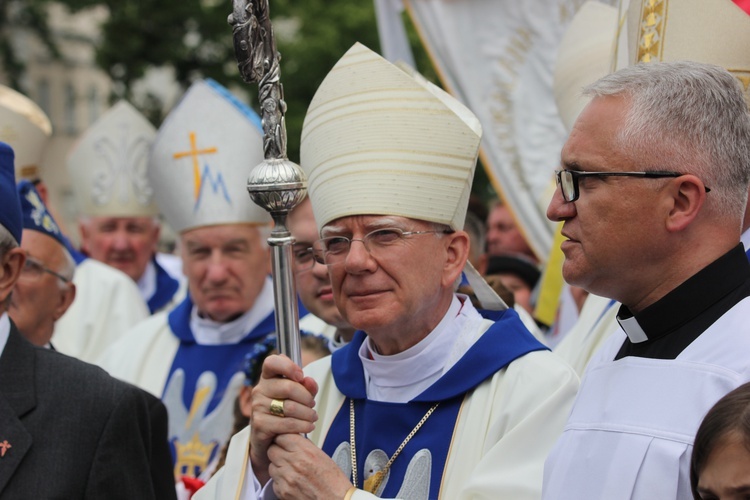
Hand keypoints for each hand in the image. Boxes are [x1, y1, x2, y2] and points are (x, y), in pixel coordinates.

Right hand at [249, 354, 318, 483]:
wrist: (269, 439)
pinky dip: (303, 426)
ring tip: (313, 417)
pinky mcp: (259, 424)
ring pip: (290, 407)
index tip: (301, 376)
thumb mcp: (298, 396)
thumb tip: (308, 380)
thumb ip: (306, 386)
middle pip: (288, 387)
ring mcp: (257, 407)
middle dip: (306, 397)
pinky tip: (309, 426)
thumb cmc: (284, 412)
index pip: (272, 362)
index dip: (288, 366)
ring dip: (308, 414)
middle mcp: (259, 390)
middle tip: (312, 405)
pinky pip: (288, 423)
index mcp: (267, 377)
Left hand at [269, 433, 352, 499]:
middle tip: (285, 455)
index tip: (285, 442)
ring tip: (290, 470)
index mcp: (306, 451)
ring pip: (271, 466)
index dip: (283, 439)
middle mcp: (294, 463)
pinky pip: (274, 481)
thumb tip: (293, 439)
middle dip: (278, 451)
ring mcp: (287, 478)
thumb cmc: (333, 481)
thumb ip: (305, 446)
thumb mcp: (322, 456)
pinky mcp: (283, 492)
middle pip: (272, 450)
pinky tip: (291, 482)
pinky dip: (280, 481)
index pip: (282, 437)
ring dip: (278, 466)